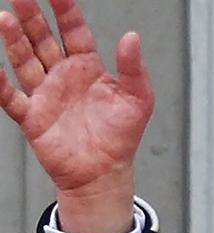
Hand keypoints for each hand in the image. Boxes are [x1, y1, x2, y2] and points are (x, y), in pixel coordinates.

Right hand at [0, 0, 153, 232]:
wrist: (104, 174)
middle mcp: (63, 76)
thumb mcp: (138, 100)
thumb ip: (134, 68)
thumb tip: (132, 36)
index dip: (65, 10)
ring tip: (5, 18)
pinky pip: (11, 98)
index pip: (73, 31)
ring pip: (25, 61)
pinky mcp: (32, 117)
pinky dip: (0, 85)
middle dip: (32, 17)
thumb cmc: (122, 137)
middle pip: (43, 39)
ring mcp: (45, 94)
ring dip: (14, 41)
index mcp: (88, 68)